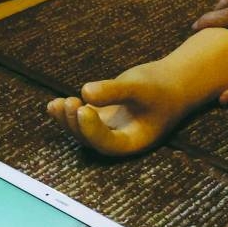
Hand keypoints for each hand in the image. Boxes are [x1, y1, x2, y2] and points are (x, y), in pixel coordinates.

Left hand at [46, 60, 192, 155]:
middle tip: (70, 102)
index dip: (92, 130)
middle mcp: (119, 140)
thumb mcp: (140, 86)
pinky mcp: (103, 118)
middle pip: (91, 140)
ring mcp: (109, 130)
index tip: (82, 108)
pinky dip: (68, 113)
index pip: (107, 143)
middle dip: (77, 124)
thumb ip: (115, 91)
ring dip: (68, 120)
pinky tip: (54, 104)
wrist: (173, 83)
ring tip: (58, 103)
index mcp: (134, 142)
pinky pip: (81, 120)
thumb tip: (85, 92)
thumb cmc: (160, 87)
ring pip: (82, 132)